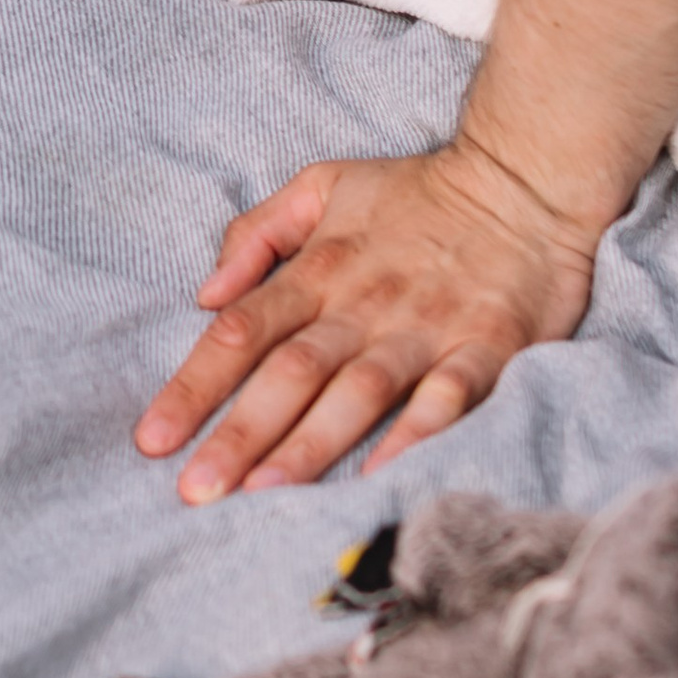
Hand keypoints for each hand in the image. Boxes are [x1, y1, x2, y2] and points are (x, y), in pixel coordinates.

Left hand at [132, 140, 599, 499]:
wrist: (524, 180)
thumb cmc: (416, 194)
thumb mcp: (323, 186)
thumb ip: (258, 233)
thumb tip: (205, 291)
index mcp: (318, 269)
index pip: (241, 330)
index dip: (193, 385)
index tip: (153, 440)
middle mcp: (364, 304)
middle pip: (290, 371)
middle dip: (239, 434)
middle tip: (196, 491)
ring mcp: (426, 327)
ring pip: (358, 392)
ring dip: (309, 445)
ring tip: (264, 497)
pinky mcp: (488, 346)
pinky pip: (448, 398)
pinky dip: (414, 436)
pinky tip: (379, 478)